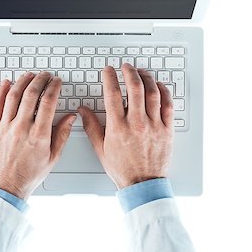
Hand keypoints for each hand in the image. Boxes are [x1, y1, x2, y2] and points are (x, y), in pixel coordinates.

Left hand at [0, 72, 75, 199]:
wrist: (6, 187)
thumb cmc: (29, 175)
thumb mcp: (53, 157)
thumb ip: (62, 135)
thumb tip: (71, 117)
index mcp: (39, 136)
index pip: (49, 102)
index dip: (54, 87)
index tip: (57, 82)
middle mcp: (22, 129)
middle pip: (31, 94)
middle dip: (40, 80)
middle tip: (45, 75)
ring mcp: (5, 128)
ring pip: (13, 96)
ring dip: (22, 81)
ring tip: (29, 76)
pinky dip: (0, 91)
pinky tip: (6, 83)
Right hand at [78, 64, 173, 188]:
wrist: (143, 184)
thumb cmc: (122, 169)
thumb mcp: (101, 148)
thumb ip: (91, 126)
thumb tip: (83, 110)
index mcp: (118, 127)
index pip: (113, 94)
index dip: (109, 78)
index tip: (108, 71)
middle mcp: (137, 124)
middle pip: (135, 88)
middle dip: (129, 72)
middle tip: (125, 67)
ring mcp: (154, 126)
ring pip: (152, 93)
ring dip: (146, 78)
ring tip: (141, 72)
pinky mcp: (167, 130)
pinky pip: (168, 105)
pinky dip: (164, 92)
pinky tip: (158, 86)